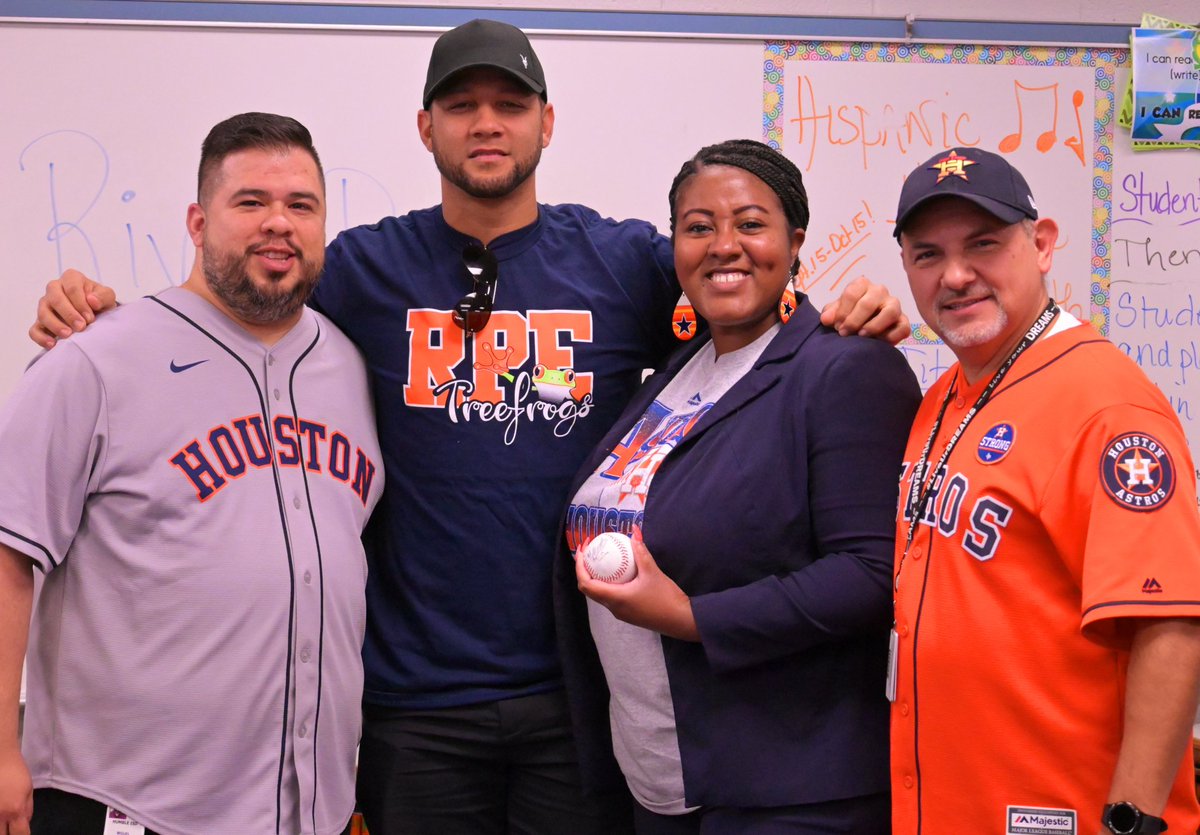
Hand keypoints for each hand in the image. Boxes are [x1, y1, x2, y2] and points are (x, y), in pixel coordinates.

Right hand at [0, 746, 31, 834]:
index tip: (21, 834)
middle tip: (11, 827)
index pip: (20, 834)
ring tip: (4, 820)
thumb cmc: (15, 772)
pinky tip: (0, 814)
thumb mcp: (28, 790)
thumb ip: (27, 810)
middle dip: (8, 834)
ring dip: (0, 827)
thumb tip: (24, 824)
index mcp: (15, 810)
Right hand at [29, 269, 117, 348]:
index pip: (71, 288)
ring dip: (55, 325)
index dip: (81, 303)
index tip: (90, 318)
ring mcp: (45, 305)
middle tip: (81, 327)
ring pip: (43, 313)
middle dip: (68, 314)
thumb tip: (92, 300)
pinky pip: (34, 330)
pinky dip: (41, 338)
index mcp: (71, 278)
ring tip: (68, 335)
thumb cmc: (99, 302)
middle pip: (55, 299)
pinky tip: (52, 345)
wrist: (96, 314)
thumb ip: (103, 296)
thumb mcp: (107, 297)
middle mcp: (54, 289)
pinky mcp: (40, 322)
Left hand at [575, 528, 698, 640]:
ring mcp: (620, 612)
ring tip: (602, 559)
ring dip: (595, 577)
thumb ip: (641, 552)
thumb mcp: (653, 572)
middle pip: (589, 589)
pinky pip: (611, 597)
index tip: (583, 549)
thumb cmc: (666, 598)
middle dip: (584, 569)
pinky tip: (619, 572)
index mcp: (615, 598)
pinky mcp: (628, 613)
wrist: (681, 621)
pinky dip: (608, 583)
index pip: (586, 583)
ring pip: (600, 594)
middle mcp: (613, 608)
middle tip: (590, 551)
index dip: (579, 566)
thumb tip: (634, 532)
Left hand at [820, 277, 909, 344]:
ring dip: (874, 326)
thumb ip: (830, 314)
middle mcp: (880, 291)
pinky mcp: (903, 320)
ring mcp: (894, 305)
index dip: (842, 311)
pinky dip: (892, 336)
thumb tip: (826, 319)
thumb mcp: (836, 313)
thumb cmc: (847, 315)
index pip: (852, 293)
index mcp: (862, 285)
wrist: (860, 327)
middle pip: (868, 303)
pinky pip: (903, 327)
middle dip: (854, 320)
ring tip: (861, 336)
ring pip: (890, 312)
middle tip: (844, 334)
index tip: (837, 326)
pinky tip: (879, 343)